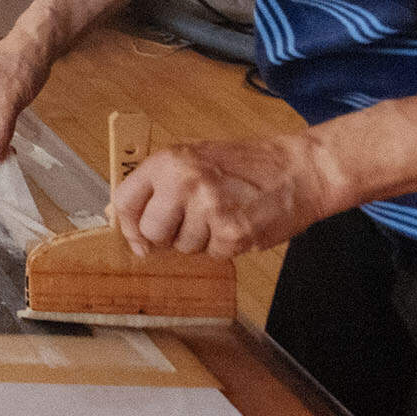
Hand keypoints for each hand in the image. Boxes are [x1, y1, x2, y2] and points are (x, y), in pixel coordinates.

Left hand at [108, 136, 344, 257]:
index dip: (128, 225)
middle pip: (151, 233)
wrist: (300, 170)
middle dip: (168, 236)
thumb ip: (159, 185)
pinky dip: (225, 246)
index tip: (137, 236)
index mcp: (170, 162)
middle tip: (192, 222)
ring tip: (223, 214)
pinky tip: (239, 223)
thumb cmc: (247, 165)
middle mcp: (185, 182)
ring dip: (201, 240)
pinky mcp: (232, 233)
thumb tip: (117, 215)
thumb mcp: (195, 160)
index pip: (124, 201)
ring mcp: (209, 209)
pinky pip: (213, 255)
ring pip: (183, 248)